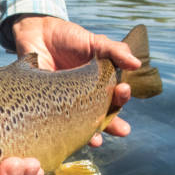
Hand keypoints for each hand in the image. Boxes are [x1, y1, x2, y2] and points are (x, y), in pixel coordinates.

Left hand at [12, 15, 140, 146]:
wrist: (37, 32)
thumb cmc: (68, 38)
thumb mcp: (94, 42)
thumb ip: (115, 51)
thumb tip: (137, 64)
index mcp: (99, 84)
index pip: (115, 96)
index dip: (121, 97)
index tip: (123, 91)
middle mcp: (85, 97)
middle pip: (101, 115)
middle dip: (113, 125)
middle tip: (123, 131)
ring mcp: (66, 103)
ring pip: (81, 123)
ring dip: (91, 134)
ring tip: (97, 141)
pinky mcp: (47, 106)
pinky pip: (56, 122)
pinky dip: (63, 132)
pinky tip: (69, 137)